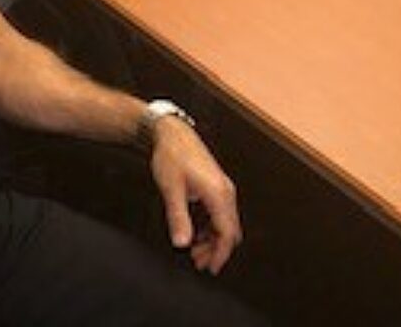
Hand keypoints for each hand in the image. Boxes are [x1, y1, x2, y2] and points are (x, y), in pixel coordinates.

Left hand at [150, 120, 241, 273]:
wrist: (171, 132)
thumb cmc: (171, 155)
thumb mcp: (171, 189)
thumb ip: (177, 217)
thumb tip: (181, 243)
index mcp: (218, 194)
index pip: (226, 233)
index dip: (219, 254)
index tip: (210, 267)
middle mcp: (226, 192)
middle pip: (229, 231)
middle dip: (216, 249)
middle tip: (198, 262)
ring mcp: (222, 188)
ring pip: (225, 223)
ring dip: (212, 239)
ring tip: (195, 251)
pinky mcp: (216, 186)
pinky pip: (219, 214)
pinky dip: (211, 227)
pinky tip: (197, 233)